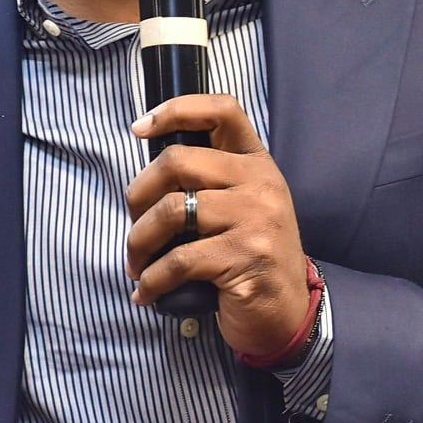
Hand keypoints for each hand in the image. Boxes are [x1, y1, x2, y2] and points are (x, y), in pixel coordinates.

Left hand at [125, 94, 311, 358]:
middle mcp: (260, 184)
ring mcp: (256, 219)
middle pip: (177, 161)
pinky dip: (151, 279)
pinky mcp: (244, 257)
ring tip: (136, 265)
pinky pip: (177, 260)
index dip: (175, 110)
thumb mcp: (244, 208)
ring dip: (138, 242)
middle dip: (138, 195)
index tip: (140, 128)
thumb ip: (211, 183)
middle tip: (134, 225)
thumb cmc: (251, 258)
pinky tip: (146, 292)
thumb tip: (148, 176)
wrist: (287, 312)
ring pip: (171, 210)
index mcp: (257, 164)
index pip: (222, 111)